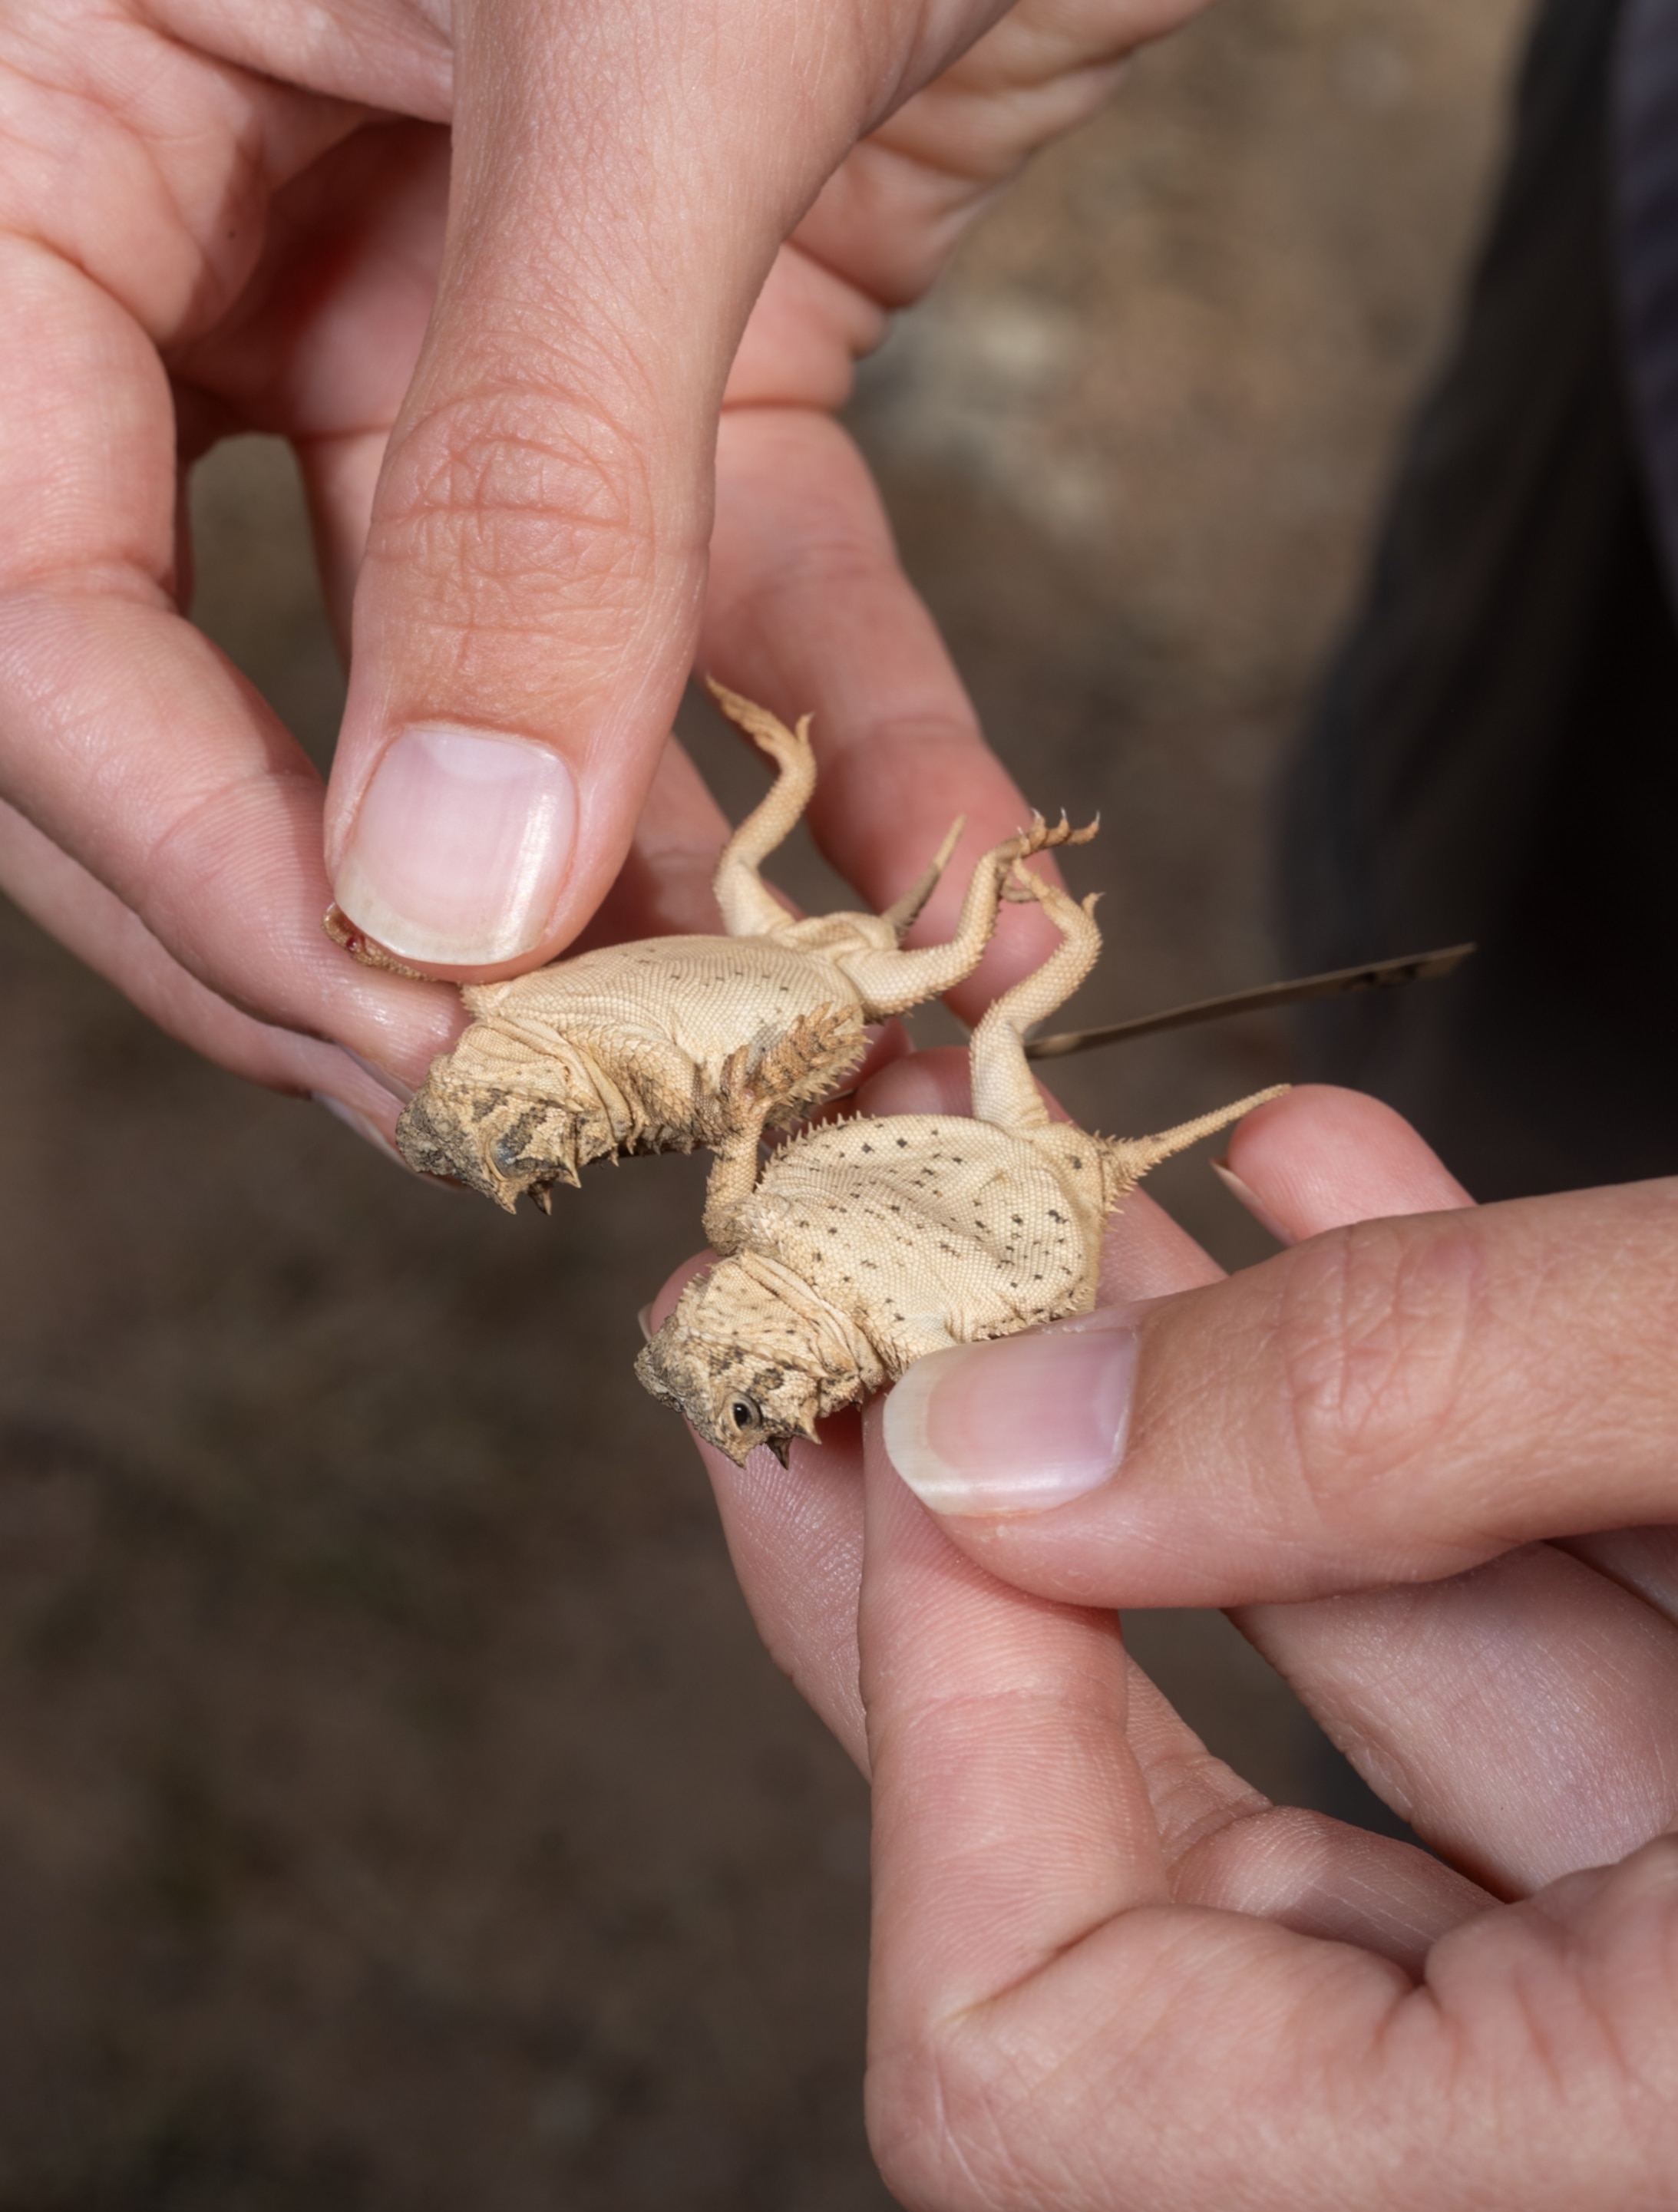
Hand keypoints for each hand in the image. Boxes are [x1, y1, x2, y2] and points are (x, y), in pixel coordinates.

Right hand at [0, 0, 1206, 1149]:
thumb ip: (532, 463)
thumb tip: (450, 879)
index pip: (14, 564)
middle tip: (555, 1103)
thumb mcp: (649, 34)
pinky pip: (730, 593)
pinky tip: (948, 897)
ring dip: (648, 889)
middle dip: (388, 911)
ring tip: (789, 1059)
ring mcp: (452, 281)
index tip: (399, 1025)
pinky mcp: (686, 332)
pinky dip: (839, 749)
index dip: (186, 836)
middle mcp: (220, 196)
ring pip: (486, 674)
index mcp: (54, 80)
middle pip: (205, 668)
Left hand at [671, 1073, 1677, 2211]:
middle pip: (1145, 1885)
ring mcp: (1666, 1979)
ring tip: (1060, 1184)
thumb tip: (997, 1433)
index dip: (928, 1711)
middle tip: (848, 1273)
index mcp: (1620, 2169)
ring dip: (1195, 1415)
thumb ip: (1405, 1413)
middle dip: (992, 1530)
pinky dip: (1406, 1416)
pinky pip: (1511, 1630)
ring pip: (1339, 1703)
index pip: (1041, 2065)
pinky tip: (1321, 1195)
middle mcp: (1613, 2130)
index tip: (920, 1407)